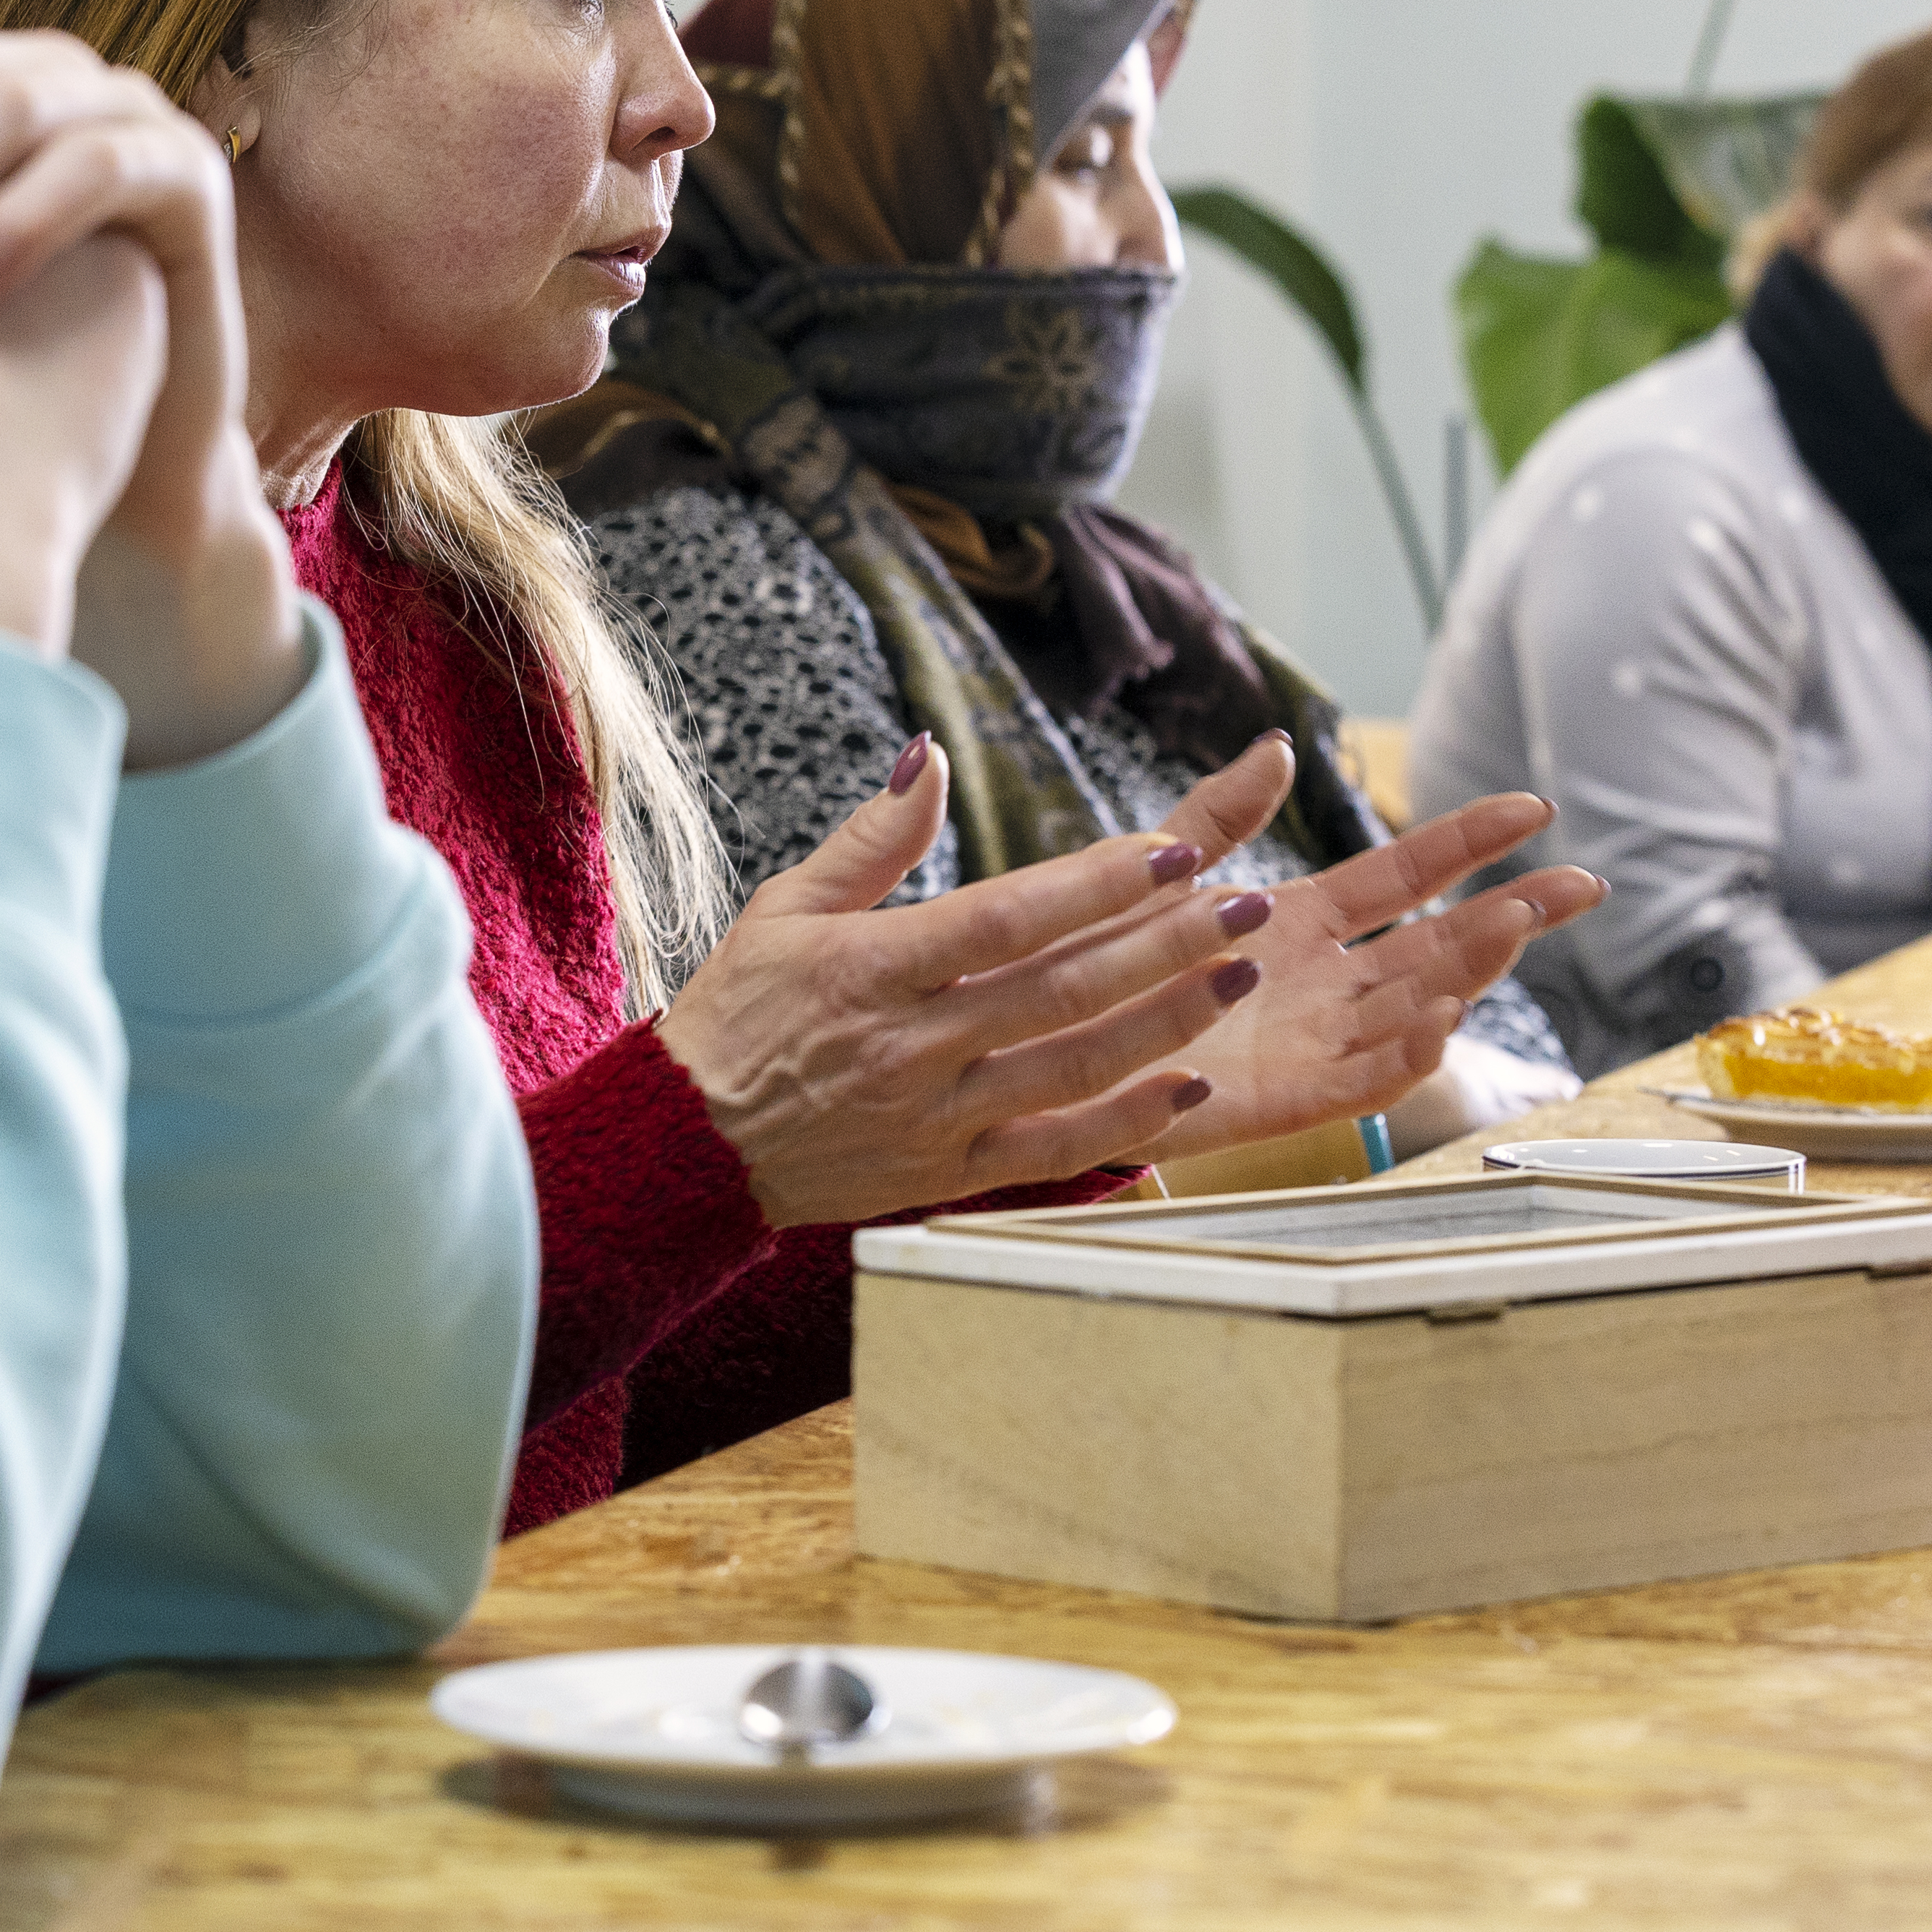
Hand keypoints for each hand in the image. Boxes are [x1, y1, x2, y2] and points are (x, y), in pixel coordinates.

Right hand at [655, 741, 1278, 1226]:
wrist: (686, 1147)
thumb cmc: (738, 1014)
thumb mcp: (784, 908)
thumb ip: (870, 838)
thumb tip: (932, 756)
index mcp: (871, 968)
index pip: (1005, 918)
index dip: (1095, 885)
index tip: (1172, 851)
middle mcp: (912, 1044)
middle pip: (1062, 990)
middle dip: (1165, 944)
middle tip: (1246, 904)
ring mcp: (936, 1117)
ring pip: (1075, 1068)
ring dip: (1169, 1021)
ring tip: (1241, 973)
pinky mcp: (948, 1175)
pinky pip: (1055, 1152)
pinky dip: (1127, 1123)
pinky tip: (1188, 1082)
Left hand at [1130, 748, 1604, 1160]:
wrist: (1031, 1050)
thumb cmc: (1085, 964)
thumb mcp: (1153, 875)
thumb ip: (1219, 817)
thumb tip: (1281, 744)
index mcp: (1298, 922)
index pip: (1405, 877)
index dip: (1468, 843)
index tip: (1532, 809)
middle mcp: (1320, 983)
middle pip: (1437, 943)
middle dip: (1513, 913)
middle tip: (1583, 883)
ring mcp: (1309, 1042)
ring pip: (1415, 1006)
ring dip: (1469, 971)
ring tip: (1513, 925)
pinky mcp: (1283, 1099)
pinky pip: (1361, 1079)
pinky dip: (1405, 1052)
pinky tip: (1437, 1016)